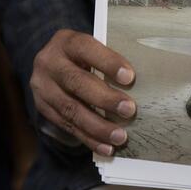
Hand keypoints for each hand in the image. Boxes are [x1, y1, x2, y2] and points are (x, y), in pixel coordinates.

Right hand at [30, 29, 135, 155]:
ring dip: (98, 126)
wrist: (54, 64)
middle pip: (77, 82)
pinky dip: (89, 138)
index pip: (87, 49)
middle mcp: (49, 62)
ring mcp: (43, 87)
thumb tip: (147, 81)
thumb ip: (112, 61)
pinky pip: (67, 126)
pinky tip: (106, 147)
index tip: (130, 77)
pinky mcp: (43, 108)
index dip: (108, 63)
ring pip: (70, 109)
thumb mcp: (95, 49)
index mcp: (67, 41)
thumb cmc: (88, 56)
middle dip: (105, 99)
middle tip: (129, 110)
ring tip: (120, 137)